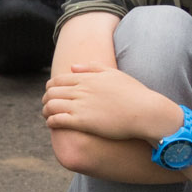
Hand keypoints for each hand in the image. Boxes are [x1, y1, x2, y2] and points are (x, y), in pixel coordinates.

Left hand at [41, 62, 174, 146]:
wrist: (146, 112)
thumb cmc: (134, 94)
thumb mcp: (114, 74)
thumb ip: (92, 68)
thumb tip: (72, 67)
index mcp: (87, 78)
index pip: (58, 80)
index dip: (51, 87)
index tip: (51, 93)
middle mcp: (80, 90)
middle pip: (51, 92)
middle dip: (46, 99)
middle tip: (46, 105)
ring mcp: (80, 106)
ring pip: (51, 105)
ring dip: (45, 110)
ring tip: (47, 115)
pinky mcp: (82, 122)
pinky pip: (57, 120)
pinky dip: (50, 121)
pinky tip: (52, 124)